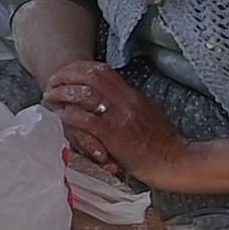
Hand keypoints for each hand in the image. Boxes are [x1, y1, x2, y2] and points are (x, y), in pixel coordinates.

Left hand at [42, 59, 185, 187]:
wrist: (177, 162)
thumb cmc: (163, 144)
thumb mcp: (147, 116)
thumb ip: (130, 106)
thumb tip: (113, 100)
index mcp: (133, 97)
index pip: (104, 70)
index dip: (80, 67)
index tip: (66, 72)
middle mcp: (127, 103)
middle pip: (92, 76)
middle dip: (67, 75)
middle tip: (52, 82)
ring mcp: (121, 119)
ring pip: (87, 94)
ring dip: (64, 93)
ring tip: (51, 97)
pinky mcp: (116, 137)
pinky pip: (88, 120)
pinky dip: (70, 116)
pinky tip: (61, 117)